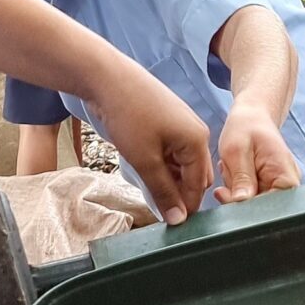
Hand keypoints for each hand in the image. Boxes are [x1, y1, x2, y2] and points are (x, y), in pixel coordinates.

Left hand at [86, 61, 211, 225]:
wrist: (106, 78)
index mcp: (198, 142)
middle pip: (194, 177)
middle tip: (156, 210)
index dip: (184, 209)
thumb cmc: (128, 115)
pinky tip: (144, 170)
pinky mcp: (167, 124)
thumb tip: (178, 220)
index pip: (198, 188)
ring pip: (181, 166)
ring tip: (147, 189)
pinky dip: (161, 166)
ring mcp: (181, 127)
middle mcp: (195, 134)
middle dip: (178, 195)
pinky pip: (171, 153)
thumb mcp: (145, 160)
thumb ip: (163, 192)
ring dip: (168, 181)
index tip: (168, 227)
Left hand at [215, 99, 300, 204]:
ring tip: (233, 166)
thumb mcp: (237, 151)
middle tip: (229, 170)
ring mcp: (278, 187)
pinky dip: (237, 186)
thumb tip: (241, 202)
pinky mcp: (269, 187)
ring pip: (250, 203)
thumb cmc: (246, 127)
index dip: (243, 205)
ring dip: (236, 188)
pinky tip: (234, 171)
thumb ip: (241, 179)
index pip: (267, 208)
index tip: (225, 191)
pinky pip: (249, 196)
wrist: (251, 116)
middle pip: (258, 208)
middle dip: (238, 194)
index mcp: (286, 177)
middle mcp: (288, 186)